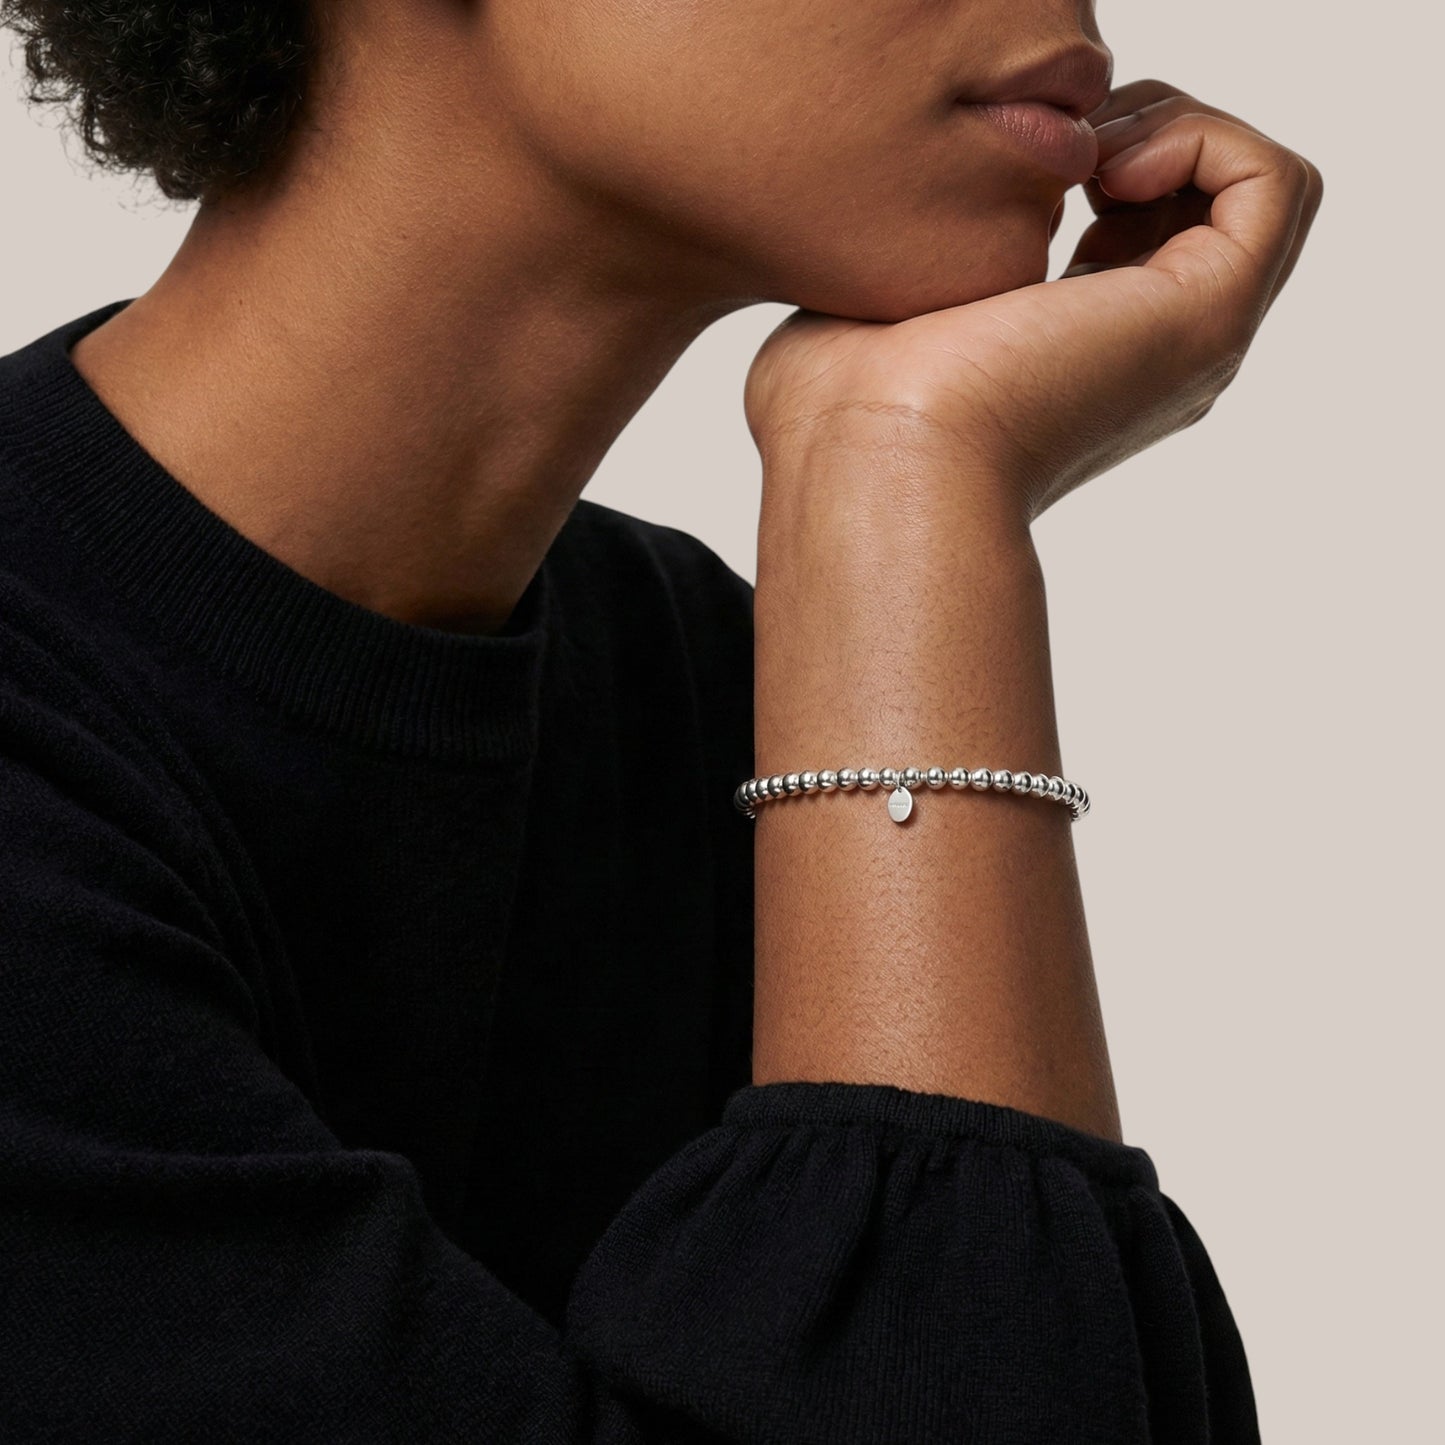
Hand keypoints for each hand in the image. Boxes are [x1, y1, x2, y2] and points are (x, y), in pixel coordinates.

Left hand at [744, 79, 1323, 533]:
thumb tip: (933, 229)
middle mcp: (1145, 357)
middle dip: (1140, 129)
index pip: (1136, 230)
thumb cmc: (842, 406)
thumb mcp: (881, 306)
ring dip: (1173, 126)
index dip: (1094, 163)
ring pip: (1248, 187)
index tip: (1016, 173)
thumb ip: (928, 260)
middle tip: (1058, 152)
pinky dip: (1202, 138)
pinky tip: (1108, 170)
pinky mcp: (1208, 317)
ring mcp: (1186, 341)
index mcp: (1075, 359)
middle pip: (1200, 204)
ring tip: (1086, 156)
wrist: (870, 456)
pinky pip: (1276, 184)